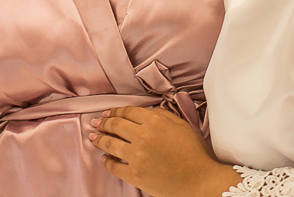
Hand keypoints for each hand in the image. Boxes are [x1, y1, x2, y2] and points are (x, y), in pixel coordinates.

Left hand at [90, 107, 239, 196]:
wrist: (200, 181)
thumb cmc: (194, 153)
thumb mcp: (181, 126)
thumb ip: (162, 115)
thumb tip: (146, 112)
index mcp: (155, 121)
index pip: (127, 112)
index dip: (115, 112)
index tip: (108, 113)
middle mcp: (143, 136)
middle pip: (116, 125)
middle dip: (104, 123)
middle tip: (96, 123)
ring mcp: (137, 156)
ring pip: (111, 144)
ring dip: (100, 139)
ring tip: (94, 138)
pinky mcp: (135, 174)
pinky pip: (114, 166)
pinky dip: (107, 162)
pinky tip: (104, 159)